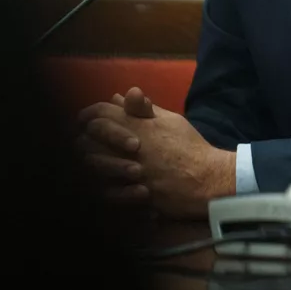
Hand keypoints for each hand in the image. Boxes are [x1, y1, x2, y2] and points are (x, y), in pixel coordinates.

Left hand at [78, 87, 234, 218]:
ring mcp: (133, 171)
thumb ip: (143, 109)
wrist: (207, 178)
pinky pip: (108, 191)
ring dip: (91, 160)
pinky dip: (103, 186)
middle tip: (83, 139)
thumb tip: (121, 96)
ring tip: (91, 160)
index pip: (103, 113)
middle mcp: (133, 147)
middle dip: (84, 137)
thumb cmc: (190, 146)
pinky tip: (104, 183)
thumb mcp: (170, 120)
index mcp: (141, 126)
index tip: (84, 118)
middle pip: (92, 138)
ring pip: (95, 164)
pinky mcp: (137, 193)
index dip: (89, 113)